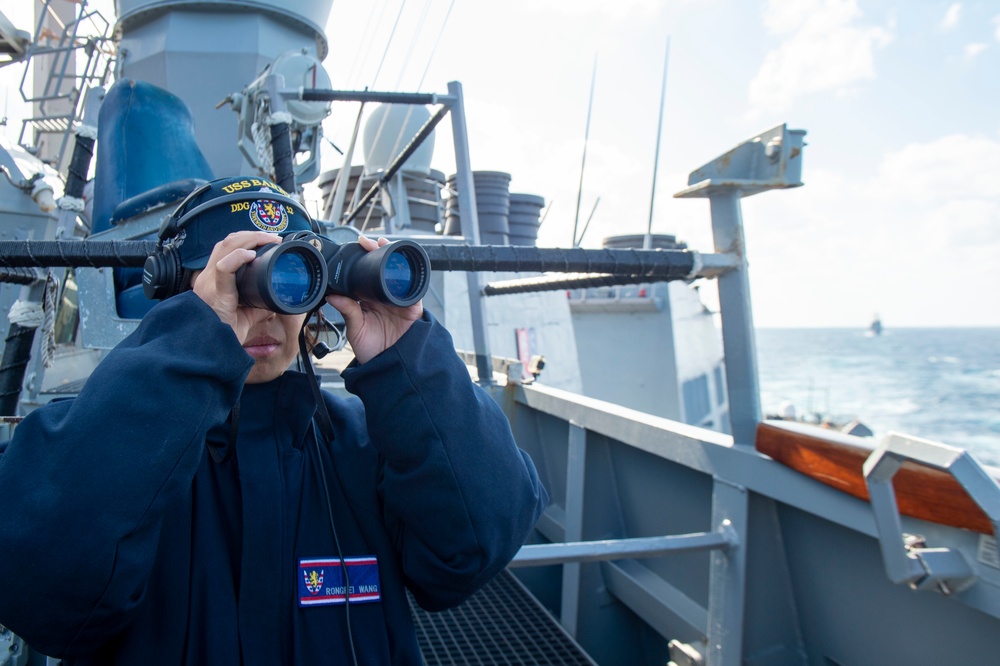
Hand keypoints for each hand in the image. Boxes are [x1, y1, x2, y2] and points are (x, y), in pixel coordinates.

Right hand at [192, 230, 279, 342]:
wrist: (209, 349)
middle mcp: (209, 276)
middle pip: (227, 242)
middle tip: (273, 238)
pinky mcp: (214, 292)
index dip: (245, 240)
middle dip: (251, 235)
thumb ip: (257, 306)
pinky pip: (224, 267)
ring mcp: (209, 282)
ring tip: (269, 240)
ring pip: (226, 247)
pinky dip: (239, 257)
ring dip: (250, 239)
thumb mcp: (244, 316)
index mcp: (215, 280)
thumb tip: (274, 302)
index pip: (226, 249)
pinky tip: (252, 255)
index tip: (267, 240)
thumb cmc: (223, 334)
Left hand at [325, 235, 423, 363]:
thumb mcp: (355, 328)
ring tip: (383, 245)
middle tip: (368, 242)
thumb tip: (333, 294)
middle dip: (378, 251)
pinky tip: (401, 266)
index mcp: (369, 298)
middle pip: (384, 267)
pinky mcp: (413, 307)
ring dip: (393, 257)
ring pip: (398, 272)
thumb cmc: (370, 349)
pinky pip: (413, 289)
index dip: (364, 257)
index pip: (367, 272)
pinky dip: (409, 277)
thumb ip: (348, 311)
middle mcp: (384, 295)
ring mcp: (399, 299)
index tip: (357, 245)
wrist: (388, 366)